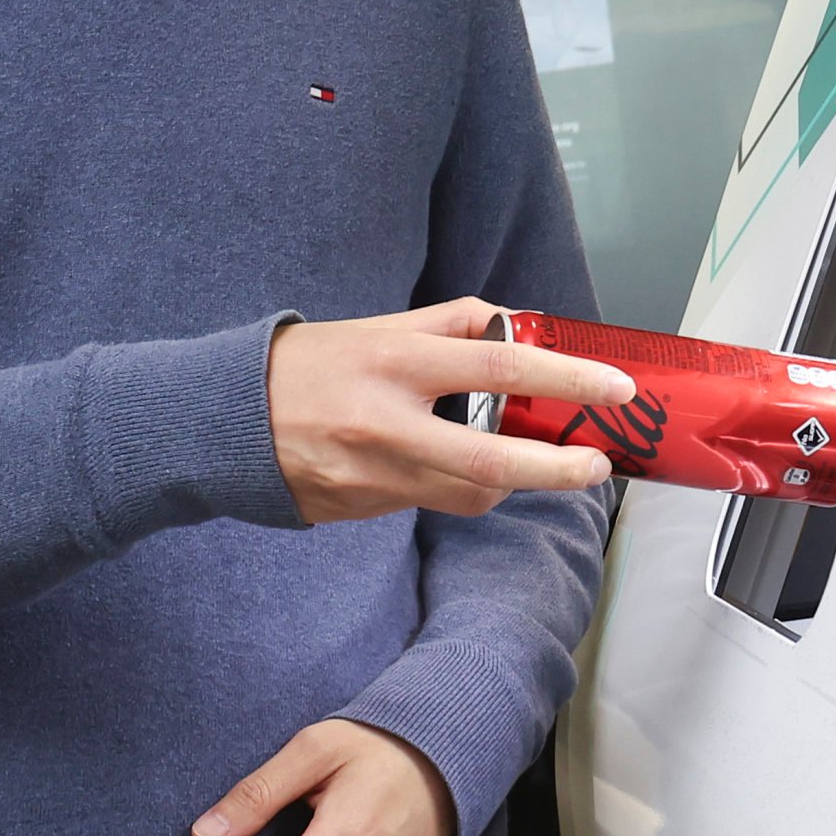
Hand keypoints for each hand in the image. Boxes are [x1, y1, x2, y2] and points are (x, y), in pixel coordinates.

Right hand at [269, 298, 633, 524]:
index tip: (615, 388)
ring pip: (468, 494)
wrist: (221, 422)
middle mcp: (386, 424)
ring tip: (515, 458)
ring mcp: (373, 477)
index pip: (502, 366)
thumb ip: (451, 325)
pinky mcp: (362, 511)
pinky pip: (427, 504)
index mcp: (395, 363)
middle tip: (596, 466)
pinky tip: (440, 465)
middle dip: (558, 470)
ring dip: (506, 482)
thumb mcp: (377, 328)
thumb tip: (521, 325)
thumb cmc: (308, 364)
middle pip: (494, 462)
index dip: (568, 378)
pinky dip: (451, 487)